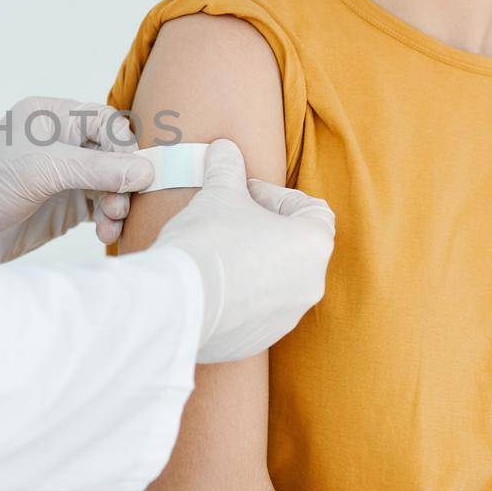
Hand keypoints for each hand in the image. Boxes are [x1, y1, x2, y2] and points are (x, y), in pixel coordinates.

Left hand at [0, 96, 152, 262]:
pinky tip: (104, 233)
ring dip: (117, 203)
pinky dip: (108, 219)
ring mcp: (64, 174)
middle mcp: (61, 142)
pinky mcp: (65, 204)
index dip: (124, 146)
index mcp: (52, 117)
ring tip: (110, 224)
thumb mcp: (43, 170)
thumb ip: (96, 169)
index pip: (105, 121)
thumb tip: (145, 170)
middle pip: (114, 153)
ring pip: (111, 182)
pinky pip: (100, 206)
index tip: (134, 173)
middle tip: (119, 205)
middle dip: (123, 180)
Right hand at [153, 139, 335, 363]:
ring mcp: (286, 318)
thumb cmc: (209, 240)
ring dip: (250, 263)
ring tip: (211, 251)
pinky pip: (253, 311)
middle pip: (293, 246)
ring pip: (274, 281)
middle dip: (262, 229)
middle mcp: (310, 285)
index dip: (277, 195)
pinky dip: (236, 296)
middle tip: (226, 218)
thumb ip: (228, 168)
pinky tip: (203, 283)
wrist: (178, 301)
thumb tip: (225, 149)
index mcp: (313, 245)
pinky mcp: (257, 341)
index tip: (244, 194)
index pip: (311, 209)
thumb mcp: (219, 193)